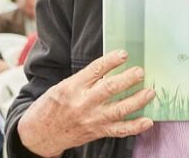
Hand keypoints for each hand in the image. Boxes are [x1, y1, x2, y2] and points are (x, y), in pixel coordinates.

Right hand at [17, 49, 154, 156]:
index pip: (95, 69)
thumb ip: (84, 79)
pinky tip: (148, 121)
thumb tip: (109, 68)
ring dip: (137, 100)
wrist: (39, 135)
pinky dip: (135, 127)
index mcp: (72, 87)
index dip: (112, 60)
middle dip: (128, 79)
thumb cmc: (51, 107)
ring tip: (150, 92)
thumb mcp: (62, 87)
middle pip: (110, 88)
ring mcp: (92, 119)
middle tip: (140, 71)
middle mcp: (83, 103)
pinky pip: (120, 130)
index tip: (124, 54)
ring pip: (119, 109)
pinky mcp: (97, 132)